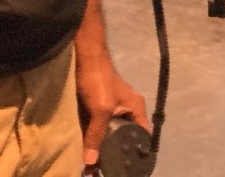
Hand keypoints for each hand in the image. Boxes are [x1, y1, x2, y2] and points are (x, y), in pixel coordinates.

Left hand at [76, 53, 148, 171]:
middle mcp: (125, 111)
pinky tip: (85, 151)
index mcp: (135, 109)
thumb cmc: (99, 81)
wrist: (83, 58)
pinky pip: (96, 129)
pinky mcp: (96, 109)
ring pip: (107, 135)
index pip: (142, 136)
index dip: (136, 151)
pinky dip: (91, 139)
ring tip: (94, 166)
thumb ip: (97, 135)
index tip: (129, 167)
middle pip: (122, 138)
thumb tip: (91, 162)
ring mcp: (110, 110)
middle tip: (105, 170)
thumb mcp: (101, 110)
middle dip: (114, 153)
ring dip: (100, 148)